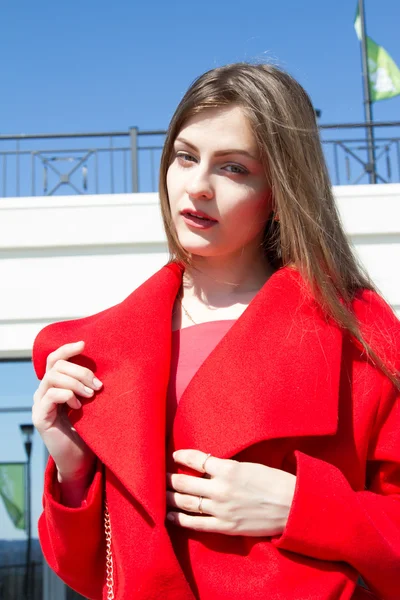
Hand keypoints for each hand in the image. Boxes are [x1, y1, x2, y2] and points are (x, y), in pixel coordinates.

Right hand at [32, 341, 101, 482]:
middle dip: (80, 370)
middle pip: (56, 365)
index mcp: (55, 385)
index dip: (67, 349)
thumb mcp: (91, 402)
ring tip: (91, 394)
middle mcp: (44, 391)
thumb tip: (109, 364)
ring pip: (52, 378)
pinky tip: (79, 406)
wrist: (80, 459)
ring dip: (75, 382)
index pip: (54, 359)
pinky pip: (50, 396)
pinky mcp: (40, 417)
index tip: (84, 344)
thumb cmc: (89, 429)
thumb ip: (89, 385)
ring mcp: (40, 404)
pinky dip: (67, 395)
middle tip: (98, 385)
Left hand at [166, 449, 295, 536]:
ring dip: (170, 498)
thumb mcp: (249, 465)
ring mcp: (221, 510)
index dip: (182, 456)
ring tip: (158, 494)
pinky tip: (168, 515)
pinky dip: (179, 520)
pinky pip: (196, 524)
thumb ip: (226, 466)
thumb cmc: (273, 481)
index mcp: (229, 469)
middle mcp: (221, 489)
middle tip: (157, 475)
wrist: (292, 506)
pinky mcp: (225, 527)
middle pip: (185, 482)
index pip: (197, 459)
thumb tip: (206, 463)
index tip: (174, 455)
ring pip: (186, 502)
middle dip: (168, 478)